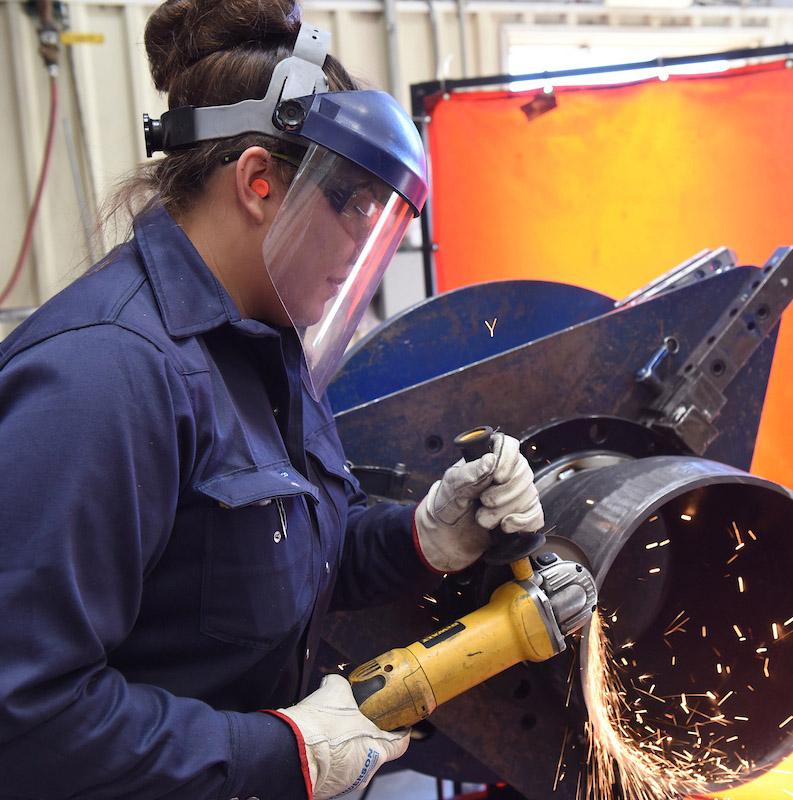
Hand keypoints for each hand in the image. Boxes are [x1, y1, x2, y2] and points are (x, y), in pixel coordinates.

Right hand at [277, 674, 408, 798]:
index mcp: (377, 750)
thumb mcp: (336, 691)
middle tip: (353, 717)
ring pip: (352, 759)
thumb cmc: (319, 727)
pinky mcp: (327, 788)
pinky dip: (330, 756)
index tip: (397, 721)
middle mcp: (365, 770)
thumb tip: (337, 682)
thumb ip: (343, 685)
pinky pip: (334, 768)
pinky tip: (318, 742)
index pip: (400, 742)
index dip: (399, 729)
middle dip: (364, 732)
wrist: (289, 751)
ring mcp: (346, 782)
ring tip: (330, 729)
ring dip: (345, 745)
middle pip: (373, 748)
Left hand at [414, 433, 543, 571]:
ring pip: (530, 496)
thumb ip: (469, 473)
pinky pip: (536, 515)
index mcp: (487, 458)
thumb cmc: (447, 505)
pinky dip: (521, 523)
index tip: (497, 477)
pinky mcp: (523, 515)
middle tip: (483, 503)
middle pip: (523, 473)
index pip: (509, 446)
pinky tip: (505, 526)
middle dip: (502, 494)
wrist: (446, 535)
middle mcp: (507, 472)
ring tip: (484, 519)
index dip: (507, 460)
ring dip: (505, 512)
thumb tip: (490, 460)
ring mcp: (517, 494)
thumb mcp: (451, 487)